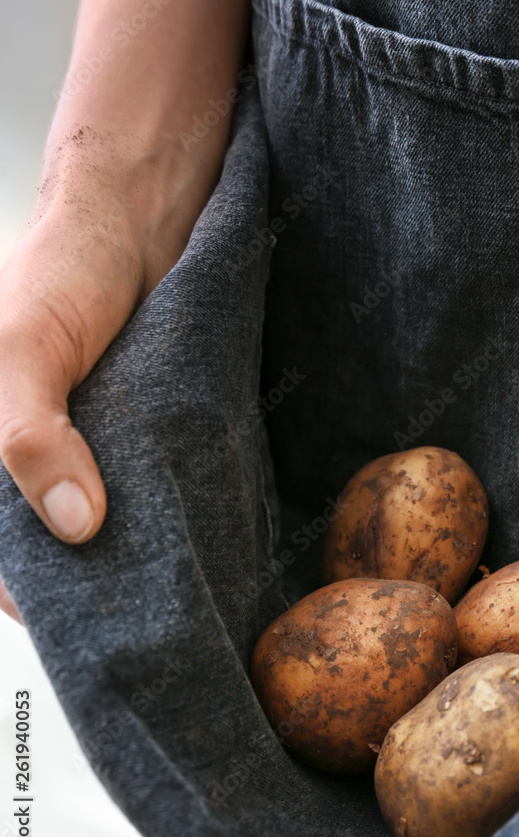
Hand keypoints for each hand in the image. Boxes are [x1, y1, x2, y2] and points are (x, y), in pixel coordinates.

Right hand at [0, 139, 199, 621]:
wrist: (141, 216)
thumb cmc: (62, 267)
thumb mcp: (24, 349)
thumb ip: (31, 437)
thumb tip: (75, 523)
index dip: (18, 586)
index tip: (69, 620)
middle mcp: (27, 449)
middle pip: (41, 541)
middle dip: (80, 577)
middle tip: (134, 615)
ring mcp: (82, 445)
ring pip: (92, 521)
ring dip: (122, 551)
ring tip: (165, 589)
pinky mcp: (132, 434)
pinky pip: (139, 489)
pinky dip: (154, 514)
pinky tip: (183, 541)